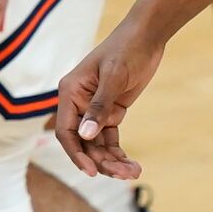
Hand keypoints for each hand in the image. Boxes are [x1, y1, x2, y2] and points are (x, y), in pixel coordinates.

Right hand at [53, 16, 167, 179]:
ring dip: (112, 161)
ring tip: (133, 172)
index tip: (92, 172)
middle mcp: (78, 103)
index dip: (76, 154)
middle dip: (102, 161)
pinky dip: (119, 153)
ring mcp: (95, 109)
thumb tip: (85, 136)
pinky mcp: (111, 112)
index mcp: (70, 92)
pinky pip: (110, 139)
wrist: (147, 37)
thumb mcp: (113, 77)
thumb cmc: (126, 49)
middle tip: (123, 174)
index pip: (66, 131)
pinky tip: (132, 165)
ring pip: (97, 144)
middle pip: (83, 143)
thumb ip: (100, 107)